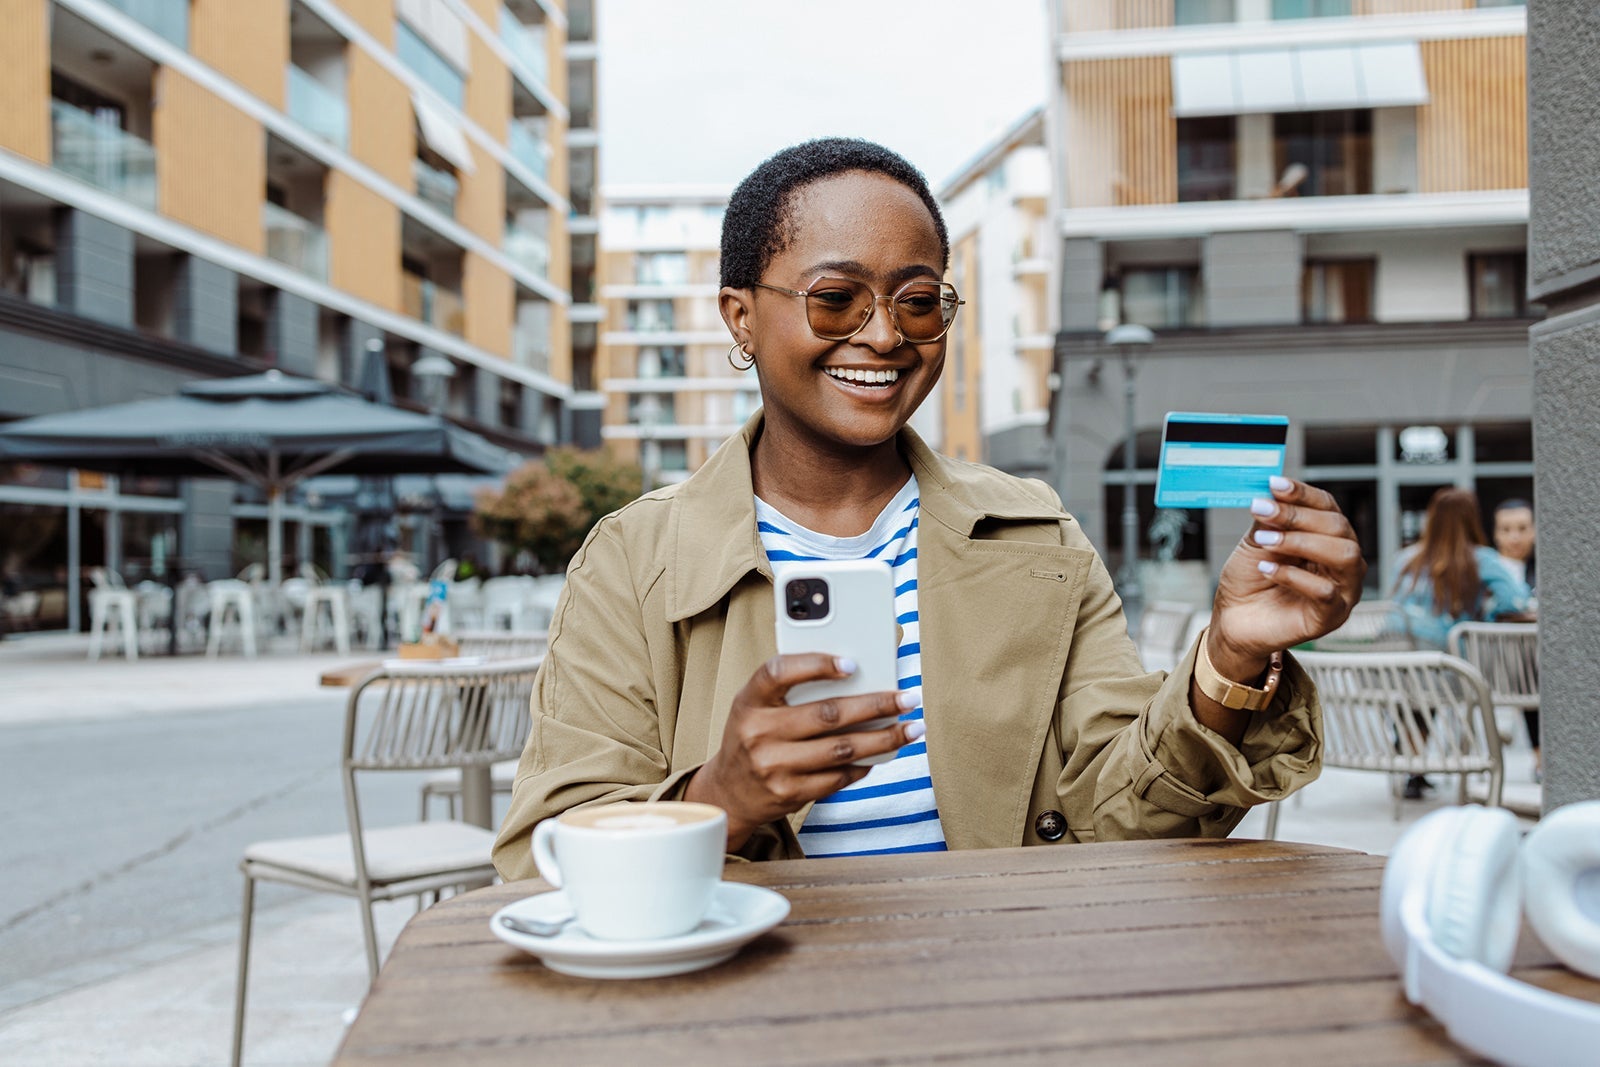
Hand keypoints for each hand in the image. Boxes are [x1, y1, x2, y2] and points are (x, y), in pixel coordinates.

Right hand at [683, 654, 921, 850]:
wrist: (728, 792)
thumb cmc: (753, 736)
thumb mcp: (757, 707)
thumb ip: (793, 691)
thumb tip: (857, 677)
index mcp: (749, 701)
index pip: (779, 672)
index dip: (815, 664)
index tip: (853, 663)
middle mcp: (758, 732)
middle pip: (826, 713)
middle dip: (876, 704)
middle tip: (907, 698)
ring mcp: (773, 766)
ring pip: (841, 748)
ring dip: (883, 739)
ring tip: (911, 729)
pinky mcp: (788, 793)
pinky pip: (837, 777)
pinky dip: (863, 765)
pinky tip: (880, 756)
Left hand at [1208, 476, 1365, 679]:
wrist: (1234, 621)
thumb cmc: (1249, 581)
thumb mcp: (1255, 543)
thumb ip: (1268, 521)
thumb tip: (1273, 494)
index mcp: (1327, 537)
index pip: (1326, 507)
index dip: (1302, 493)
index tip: (1274, 484)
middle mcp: (1342, 560)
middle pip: (1338, 527)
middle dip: (1298, 516)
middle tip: (1263, 510)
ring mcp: (1342, 589)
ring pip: (1343, 555)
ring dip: (1302, 542)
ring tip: (1267, 541)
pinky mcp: (1332, 616)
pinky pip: (1325, 592)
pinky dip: (1295, 577)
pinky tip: (1267, 569)